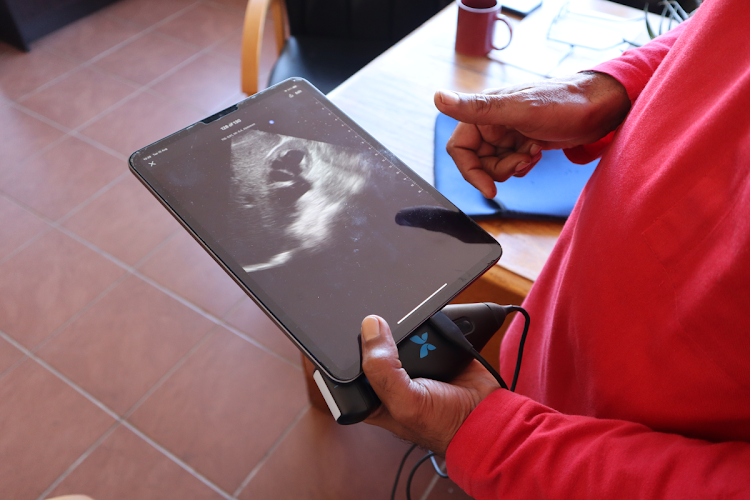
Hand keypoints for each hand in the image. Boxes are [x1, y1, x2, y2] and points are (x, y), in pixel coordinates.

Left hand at [360, 315, 499, 454]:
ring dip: (407, 326)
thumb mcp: (405, 403)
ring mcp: (411, 360)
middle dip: (382, 332)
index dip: (351, 348)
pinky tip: (429, 327)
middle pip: (375, 343)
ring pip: (399, 331)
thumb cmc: (443, 424)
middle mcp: (389, 376)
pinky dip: (427, 323)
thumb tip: (371, 328)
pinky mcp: (431, 348)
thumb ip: (383, 370)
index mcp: (372, 394)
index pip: (350, 365)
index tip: (356, 331)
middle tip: (391, 329)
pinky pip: (424, 327)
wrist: (486, 417)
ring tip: (417, 336)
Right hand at [434, 71, 629, 197]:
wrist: (600, 108)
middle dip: (499, 169)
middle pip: (477, 161)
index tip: (489, 188)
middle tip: (524, 161)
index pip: (459, 149)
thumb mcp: (517, 110)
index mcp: (484, 110)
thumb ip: (476, 108)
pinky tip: (538, 153)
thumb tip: (438, 97)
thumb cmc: (562, 103)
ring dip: (514, 166)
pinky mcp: (522, 141)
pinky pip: (510, 163)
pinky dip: (523, 165)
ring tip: (534, 153)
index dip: (470, 171)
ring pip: (494, 165)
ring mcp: (507, 132)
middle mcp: (492, 121)